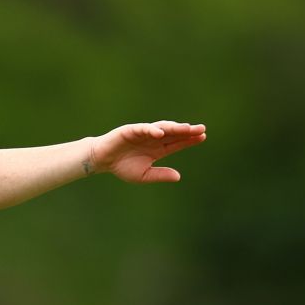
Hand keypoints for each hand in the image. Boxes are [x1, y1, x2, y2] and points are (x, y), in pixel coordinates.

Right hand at [88, 121, 205, 183]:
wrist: (102, 160)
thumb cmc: (122, 167)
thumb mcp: (144, 175)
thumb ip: (160, 174)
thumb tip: (178, 176)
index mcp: (158, 149)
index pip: (177, 143)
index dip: (189, 140)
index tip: (202, 137)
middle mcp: (154, 139)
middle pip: (174, 133)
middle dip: (187, 131)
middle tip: (201, 129)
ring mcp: (144, 133)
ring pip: (163, 128)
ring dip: (174, 128)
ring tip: (186, 128)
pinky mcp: (132, 130)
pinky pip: (144, 128)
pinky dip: (152, 129)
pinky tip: (161, 133)